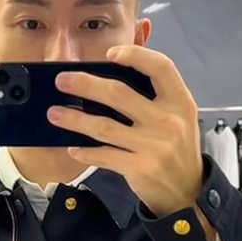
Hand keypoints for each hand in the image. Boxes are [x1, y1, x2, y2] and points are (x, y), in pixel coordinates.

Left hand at [47, 44, 203, 217]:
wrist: (187, 191)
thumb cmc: (176, 147)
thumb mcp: (178, 115)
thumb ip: (157, 88)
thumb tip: (130, 49)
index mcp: (180, 102)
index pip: (160, 67)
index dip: (135, 54)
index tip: (110, 54)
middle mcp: (168, 121)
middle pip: (119, 94)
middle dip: (85, 84)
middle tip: (61, 80)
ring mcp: (153, 146)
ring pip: (104, 126)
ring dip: (74, 119)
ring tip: (54, 113)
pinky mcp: (140, 168)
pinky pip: (104, 155)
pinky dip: (85, 151)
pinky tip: (72, 147)